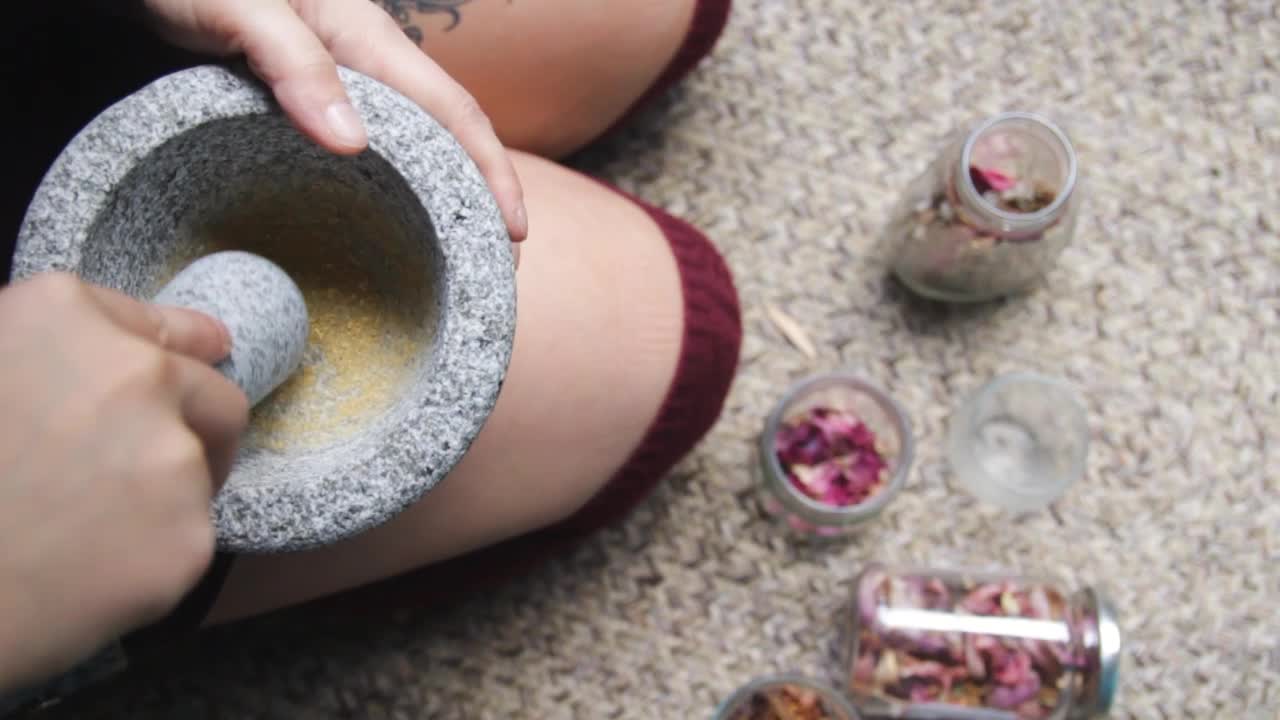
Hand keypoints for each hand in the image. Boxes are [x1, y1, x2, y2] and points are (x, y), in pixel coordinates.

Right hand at [0, 274, 247, 691]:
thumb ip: (49, 353)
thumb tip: (125, 353)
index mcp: (64, 315)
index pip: (167, 328)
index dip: (180, 351)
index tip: (205, 359)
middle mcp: (136, 372)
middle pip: (214, 399)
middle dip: (196, 430)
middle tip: (146, 471)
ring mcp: (172, 455)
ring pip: (202, 475)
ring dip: (163, 498)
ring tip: (81, 531)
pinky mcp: (189, 536)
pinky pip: (187, 542)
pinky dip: (149, 560)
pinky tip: (86, 571)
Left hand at [138, 0, 527, 241]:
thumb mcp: (239, 8)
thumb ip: (295, 65)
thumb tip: (353, 144)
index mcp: (366, 37)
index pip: (454, 111)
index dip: (492, 171)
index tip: (513, 229)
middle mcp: (365, 61)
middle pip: (447, 134)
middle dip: (482, 195)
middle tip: (493, 265)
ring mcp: (340, 81)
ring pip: (411, 144)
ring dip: (442, 196)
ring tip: (453, 258)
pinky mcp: (307, 98)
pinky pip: (366, 150)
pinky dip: (390, 189)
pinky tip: (384, 224)